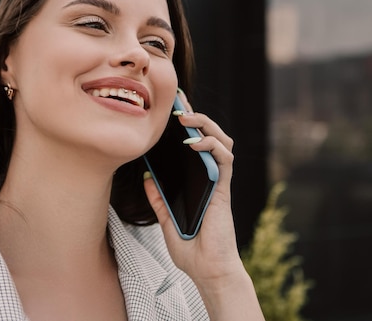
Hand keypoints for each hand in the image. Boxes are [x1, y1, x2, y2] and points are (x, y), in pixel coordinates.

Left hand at [143, 91, 263, 320]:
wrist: (208, 270)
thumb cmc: (192, 249)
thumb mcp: (167, 220)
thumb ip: (159, 199)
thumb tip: (147, 178)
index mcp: (199, 182)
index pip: (196, 145)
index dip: (188, 124)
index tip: (174, 106)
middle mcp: (211, 177)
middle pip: (211, 136)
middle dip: (196, 115)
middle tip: (178, 102)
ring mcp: (218, 181)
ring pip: (222, 141)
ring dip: (205, 125)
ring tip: (185, 118)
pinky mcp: (223, 189)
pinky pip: (224, 159)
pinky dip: (211, 145)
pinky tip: (193, 142)